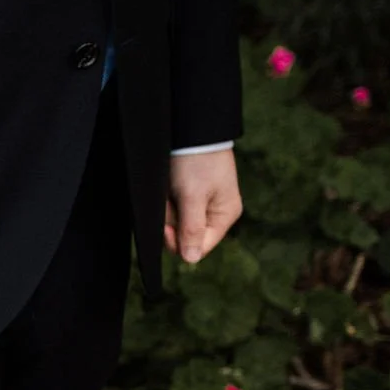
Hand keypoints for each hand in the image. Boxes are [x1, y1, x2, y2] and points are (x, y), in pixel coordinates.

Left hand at [165, 148, 242, 264]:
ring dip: (167, 210)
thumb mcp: (193, 196)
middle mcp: (215, 213)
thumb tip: (191, 259)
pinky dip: (166, 202)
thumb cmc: (196, 161)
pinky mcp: (188, 195)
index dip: (179, 242)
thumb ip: (192, 229)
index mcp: (225, 216)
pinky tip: (167, 188)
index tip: (165, 227)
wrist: (190, 131)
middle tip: (170, 201)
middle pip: (185, 236)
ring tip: (170, 189)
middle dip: (172, 222)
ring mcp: (201, 204)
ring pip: (176, 223)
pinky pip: (172, 210)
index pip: (199, 247)